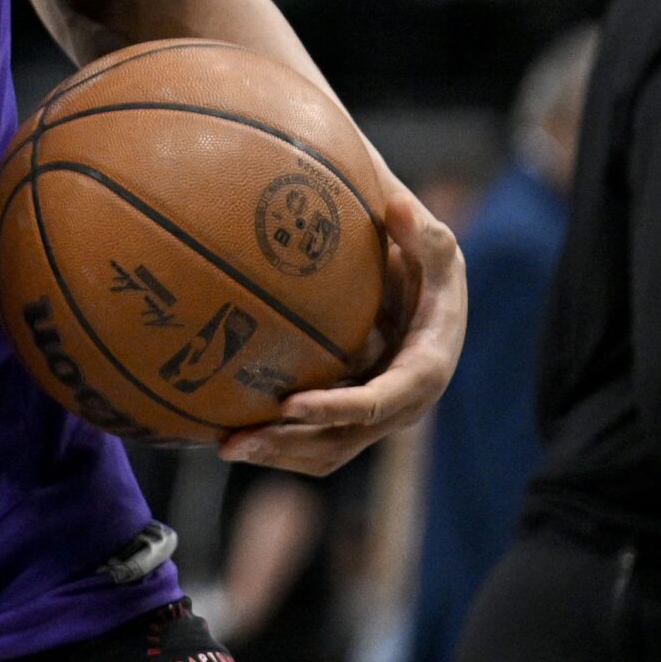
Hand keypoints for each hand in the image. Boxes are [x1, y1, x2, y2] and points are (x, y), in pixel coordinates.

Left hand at [218, 173, 466, 475]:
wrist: (435, 298)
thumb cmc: (430, 268)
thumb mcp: (436, 250)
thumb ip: (424, 236)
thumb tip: (400, 206)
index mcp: (423, 372)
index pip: (374, 402)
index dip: (333, 409)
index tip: (288, 405)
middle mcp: (400, 406)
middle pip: (342, 441)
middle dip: (289, 445)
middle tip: (234, 441)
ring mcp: (375, 417)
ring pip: (326, 452)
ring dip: (277, 455)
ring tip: (224, 446)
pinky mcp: (353, 417)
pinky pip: (317, 442)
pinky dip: (280, 444)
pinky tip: (231, 433)